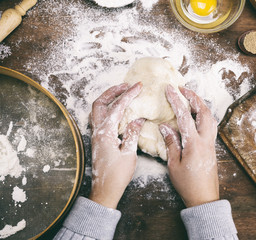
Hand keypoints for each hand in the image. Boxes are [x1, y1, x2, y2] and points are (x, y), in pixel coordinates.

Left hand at [89, 83, 143, 208]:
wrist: (105, 190)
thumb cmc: (117, 175)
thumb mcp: (128, 154)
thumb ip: (132, 134)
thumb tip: (137, 119)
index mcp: (105, 133)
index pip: (117, 108)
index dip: (128, 95)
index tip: (138, 86)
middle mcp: (97, 131)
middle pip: (99, 104)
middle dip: (112, 92)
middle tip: (125, 85)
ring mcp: (96, 135)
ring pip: (98, 110)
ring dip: (109, 99)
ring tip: (122, 94)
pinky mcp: (99, 140)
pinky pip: (101, 119)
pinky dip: (109, 110)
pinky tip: (119, 112)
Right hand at [159, 85, 218, 207]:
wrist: (204, 198)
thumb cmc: (187, 184)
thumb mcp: (174, 164)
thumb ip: (171, 143)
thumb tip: (165, 125)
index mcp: (194, 144)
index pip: (184, 116)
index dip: (176, 100)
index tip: (170, 89)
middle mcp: (206, 140)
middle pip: (204, 112)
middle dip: (194, 97)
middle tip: (183, 89)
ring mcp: (211, 143)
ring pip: (210, 117)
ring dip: (200, 105)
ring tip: (190, 99)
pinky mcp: (212, 147)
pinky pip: (210, 125)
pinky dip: (204, 115)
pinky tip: (196, 116)